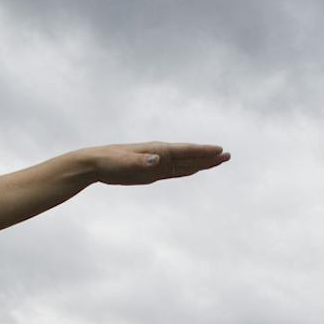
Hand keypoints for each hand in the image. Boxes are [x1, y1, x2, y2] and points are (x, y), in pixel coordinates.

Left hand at [82, 142, 228, 186]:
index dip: (203, 152)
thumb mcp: (124, 163)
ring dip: (202, 163)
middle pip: (190, 157)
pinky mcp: (152, 173)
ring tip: (218, 161)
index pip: (185, 151)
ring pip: (185, 164)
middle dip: (209, 157)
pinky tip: (196, 170)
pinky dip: (188, 171)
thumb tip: (157, 161)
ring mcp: (158, 164)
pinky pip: (175, 172)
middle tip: (228, 156)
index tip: (220, 151)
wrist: (96, 163)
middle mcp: (161, 155)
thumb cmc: (109, 161)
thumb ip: (142, 162)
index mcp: (158, 150)